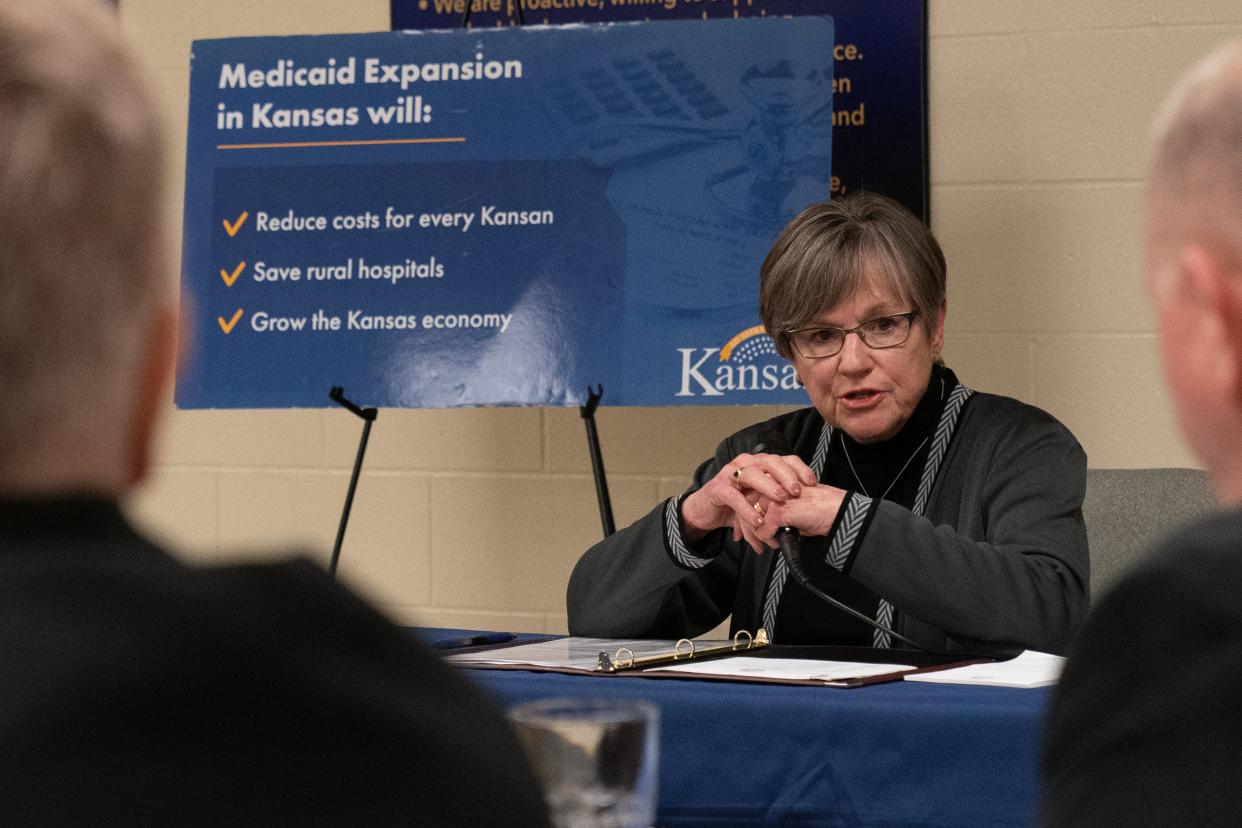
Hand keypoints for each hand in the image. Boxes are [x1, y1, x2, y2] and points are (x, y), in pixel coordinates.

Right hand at [681, 449, 817, 552]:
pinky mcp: (717, 488)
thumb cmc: (736, 504)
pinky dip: (747, 509)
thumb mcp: (760, 503)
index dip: (799, 469)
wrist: (706, 511)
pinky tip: (758, 520)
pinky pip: (734, 497)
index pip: (784, 460)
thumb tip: (801, 525)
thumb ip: (778, 509)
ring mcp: (730, 473)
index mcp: (759, 464)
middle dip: (786, 475)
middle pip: (770, 462)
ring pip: (752, 474)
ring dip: (769, 486)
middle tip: (797, 491)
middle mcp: (746, 464)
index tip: (812, 482)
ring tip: (781, 499)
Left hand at [751, 484, 846, 549]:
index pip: (747, 499)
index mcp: (772, 480)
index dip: (747, 519)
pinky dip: (772, 541)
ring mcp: (773, 496)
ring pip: (752, 521)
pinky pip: (763, 532)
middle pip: (745, 509)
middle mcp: (770, 484)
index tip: (750, 535)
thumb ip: (774, 510)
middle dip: (749, 532)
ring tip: (773, 544)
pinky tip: (784, 540)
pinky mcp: (778, 510)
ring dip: (761, 537)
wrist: (837, 510)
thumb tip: (761, 525)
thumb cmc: (820, 508)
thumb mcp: (792, 506)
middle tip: (757, 546)